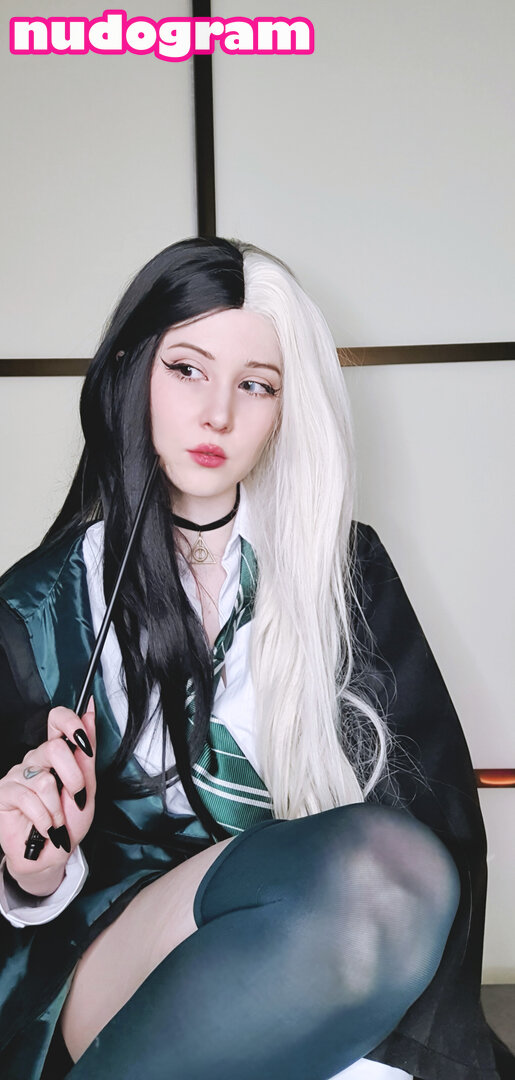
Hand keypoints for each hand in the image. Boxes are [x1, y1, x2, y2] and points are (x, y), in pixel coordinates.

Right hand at [0, 698, 95, 895]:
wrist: (51, 854)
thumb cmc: (69, 821)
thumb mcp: (87, 789)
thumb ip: (87, 755)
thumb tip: (90, 712)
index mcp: (56, 753)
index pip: (57, 719)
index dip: (70, 722)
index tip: (83, 738)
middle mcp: (35, 759)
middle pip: (55, 748)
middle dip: (73, 778)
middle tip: (76, 799)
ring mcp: (17, 775)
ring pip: (44, 781)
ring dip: (57, 809)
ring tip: (57, 822)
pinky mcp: (4, 793)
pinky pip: (29, 799)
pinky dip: (45, 819)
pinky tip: (46, 828)